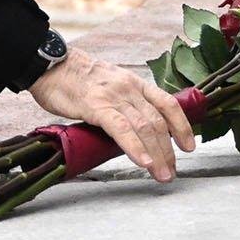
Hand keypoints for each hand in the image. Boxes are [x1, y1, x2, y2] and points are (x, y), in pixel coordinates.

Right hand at [28, 52, 196, 181]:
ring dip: (157, 154)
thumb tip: (133, 133)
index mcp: (134, 83)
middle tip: (172, 173)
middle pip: (157, 121)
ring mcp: (114, 96)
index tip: (189, 146)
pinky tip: (143, 162)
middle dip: (168, 151)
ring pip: (144, 127)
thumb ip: (122, 105)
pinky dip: (135, 147)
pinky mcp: (96, 106)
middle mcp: (129, 88)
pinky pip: (121, 128)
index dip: (182, 126)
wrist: (50, 65)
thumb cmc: (74, 80)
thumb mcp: (108, 86)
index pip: (167, 104)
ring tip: (163, 175)